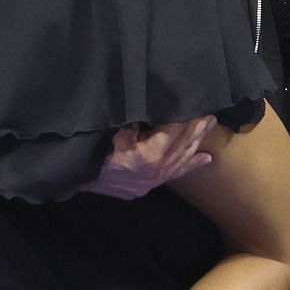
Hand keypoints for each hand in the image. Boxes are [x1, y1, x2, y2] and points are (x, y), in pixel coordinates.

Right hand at [83, 117, 215, 198]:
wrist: (79, 177)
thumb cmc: (96, 152)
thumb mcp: (116, 131)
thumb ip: (137, 123)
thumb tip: (153, 113)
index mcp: (149, 154)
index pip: (173, 131)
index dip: (184, 117)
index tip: (193, 104)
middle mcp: (157, 169)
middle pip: (182, 144)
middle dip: (196, 128)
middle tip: (210, 113)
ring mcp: (154, 180)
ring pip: (181, 159)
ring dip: (196, 142)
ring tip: (210, 126)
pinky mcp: (149, 186)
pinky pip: (174, 174)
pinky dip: (190, 165)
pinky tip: (206, 159)